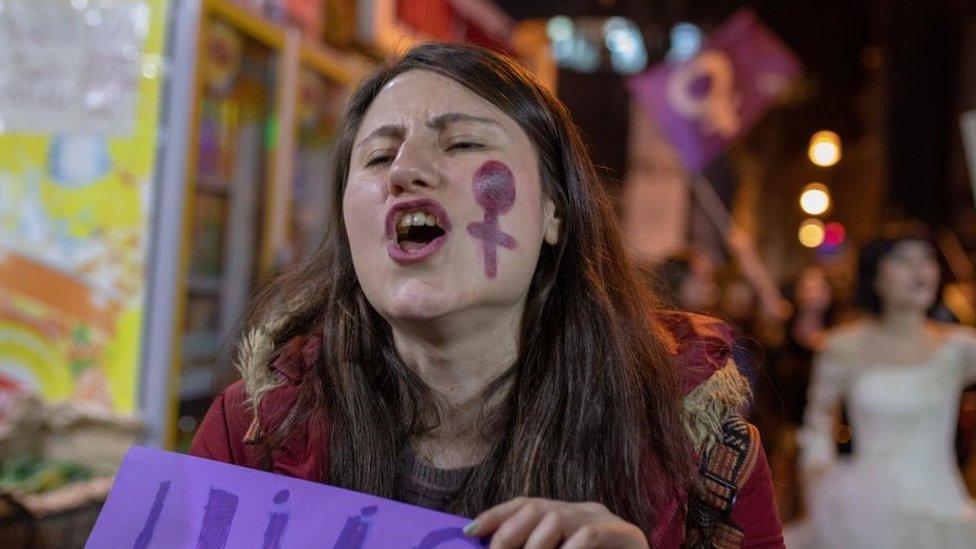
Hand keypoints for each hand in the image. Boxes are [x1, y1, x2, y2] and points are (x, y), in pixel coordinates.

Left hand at [464, 497, 648, 548]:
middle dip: (509, 533)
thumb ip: (534, 546)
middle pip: (537, 507)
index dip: (496, 515)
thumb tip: (491, 546)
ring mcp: (606, 519)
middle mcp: (583, 510)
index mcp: (566, 516)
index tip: (470, 531)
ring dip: (535, 546)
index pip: (525, 505)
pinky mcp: (626, 533)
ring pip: (558, 519)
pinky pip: (589, 536)